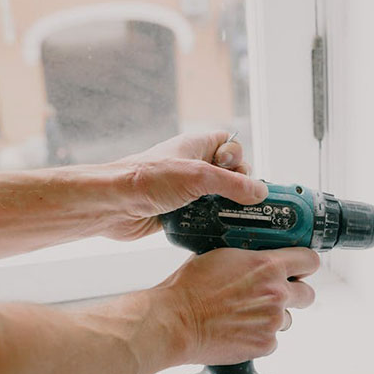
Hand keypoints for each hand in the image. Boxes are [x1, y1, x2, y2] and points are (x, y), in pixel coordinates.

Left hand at [100, 131, 266, 239]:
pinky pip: (205, 216)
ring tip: (227, 218)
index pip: (231, 145)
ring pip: (218, 197)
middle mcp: (192, 165)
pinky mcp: (178, 211)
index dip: (238, 159)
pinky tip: (214, 229)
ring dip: (224, 209)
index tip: (234, 173)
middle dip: (236, 189)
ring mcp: (185, 189)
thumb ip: (233, 184)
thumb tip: (260, 192)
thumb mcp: (198, 177)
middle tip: (232, 200)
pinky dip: (212, 223)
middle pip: (229, 174)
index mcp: (196, 145)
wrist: (112, 205)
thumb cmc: (147, 180)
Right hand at [154, 247, 319, 365]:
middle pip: (307, 294)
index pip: (309, 260)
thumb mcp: (221, 257)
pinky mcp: (265, 344)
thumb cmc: (189, 288)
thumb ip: (248, 259)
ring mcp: (273, 320)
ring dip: (272, 317)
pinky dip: (258, 337)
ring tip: (244, 317)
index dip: (304, 266)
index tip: (300, 269)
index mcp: (268, 266)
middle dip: (294, 294)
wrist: (175, 321)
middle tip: (274, 296)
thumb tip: (255, 260)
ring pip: (286, 318)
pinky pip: (272, 339)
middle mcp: (277, 293)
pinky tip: (238, 331)